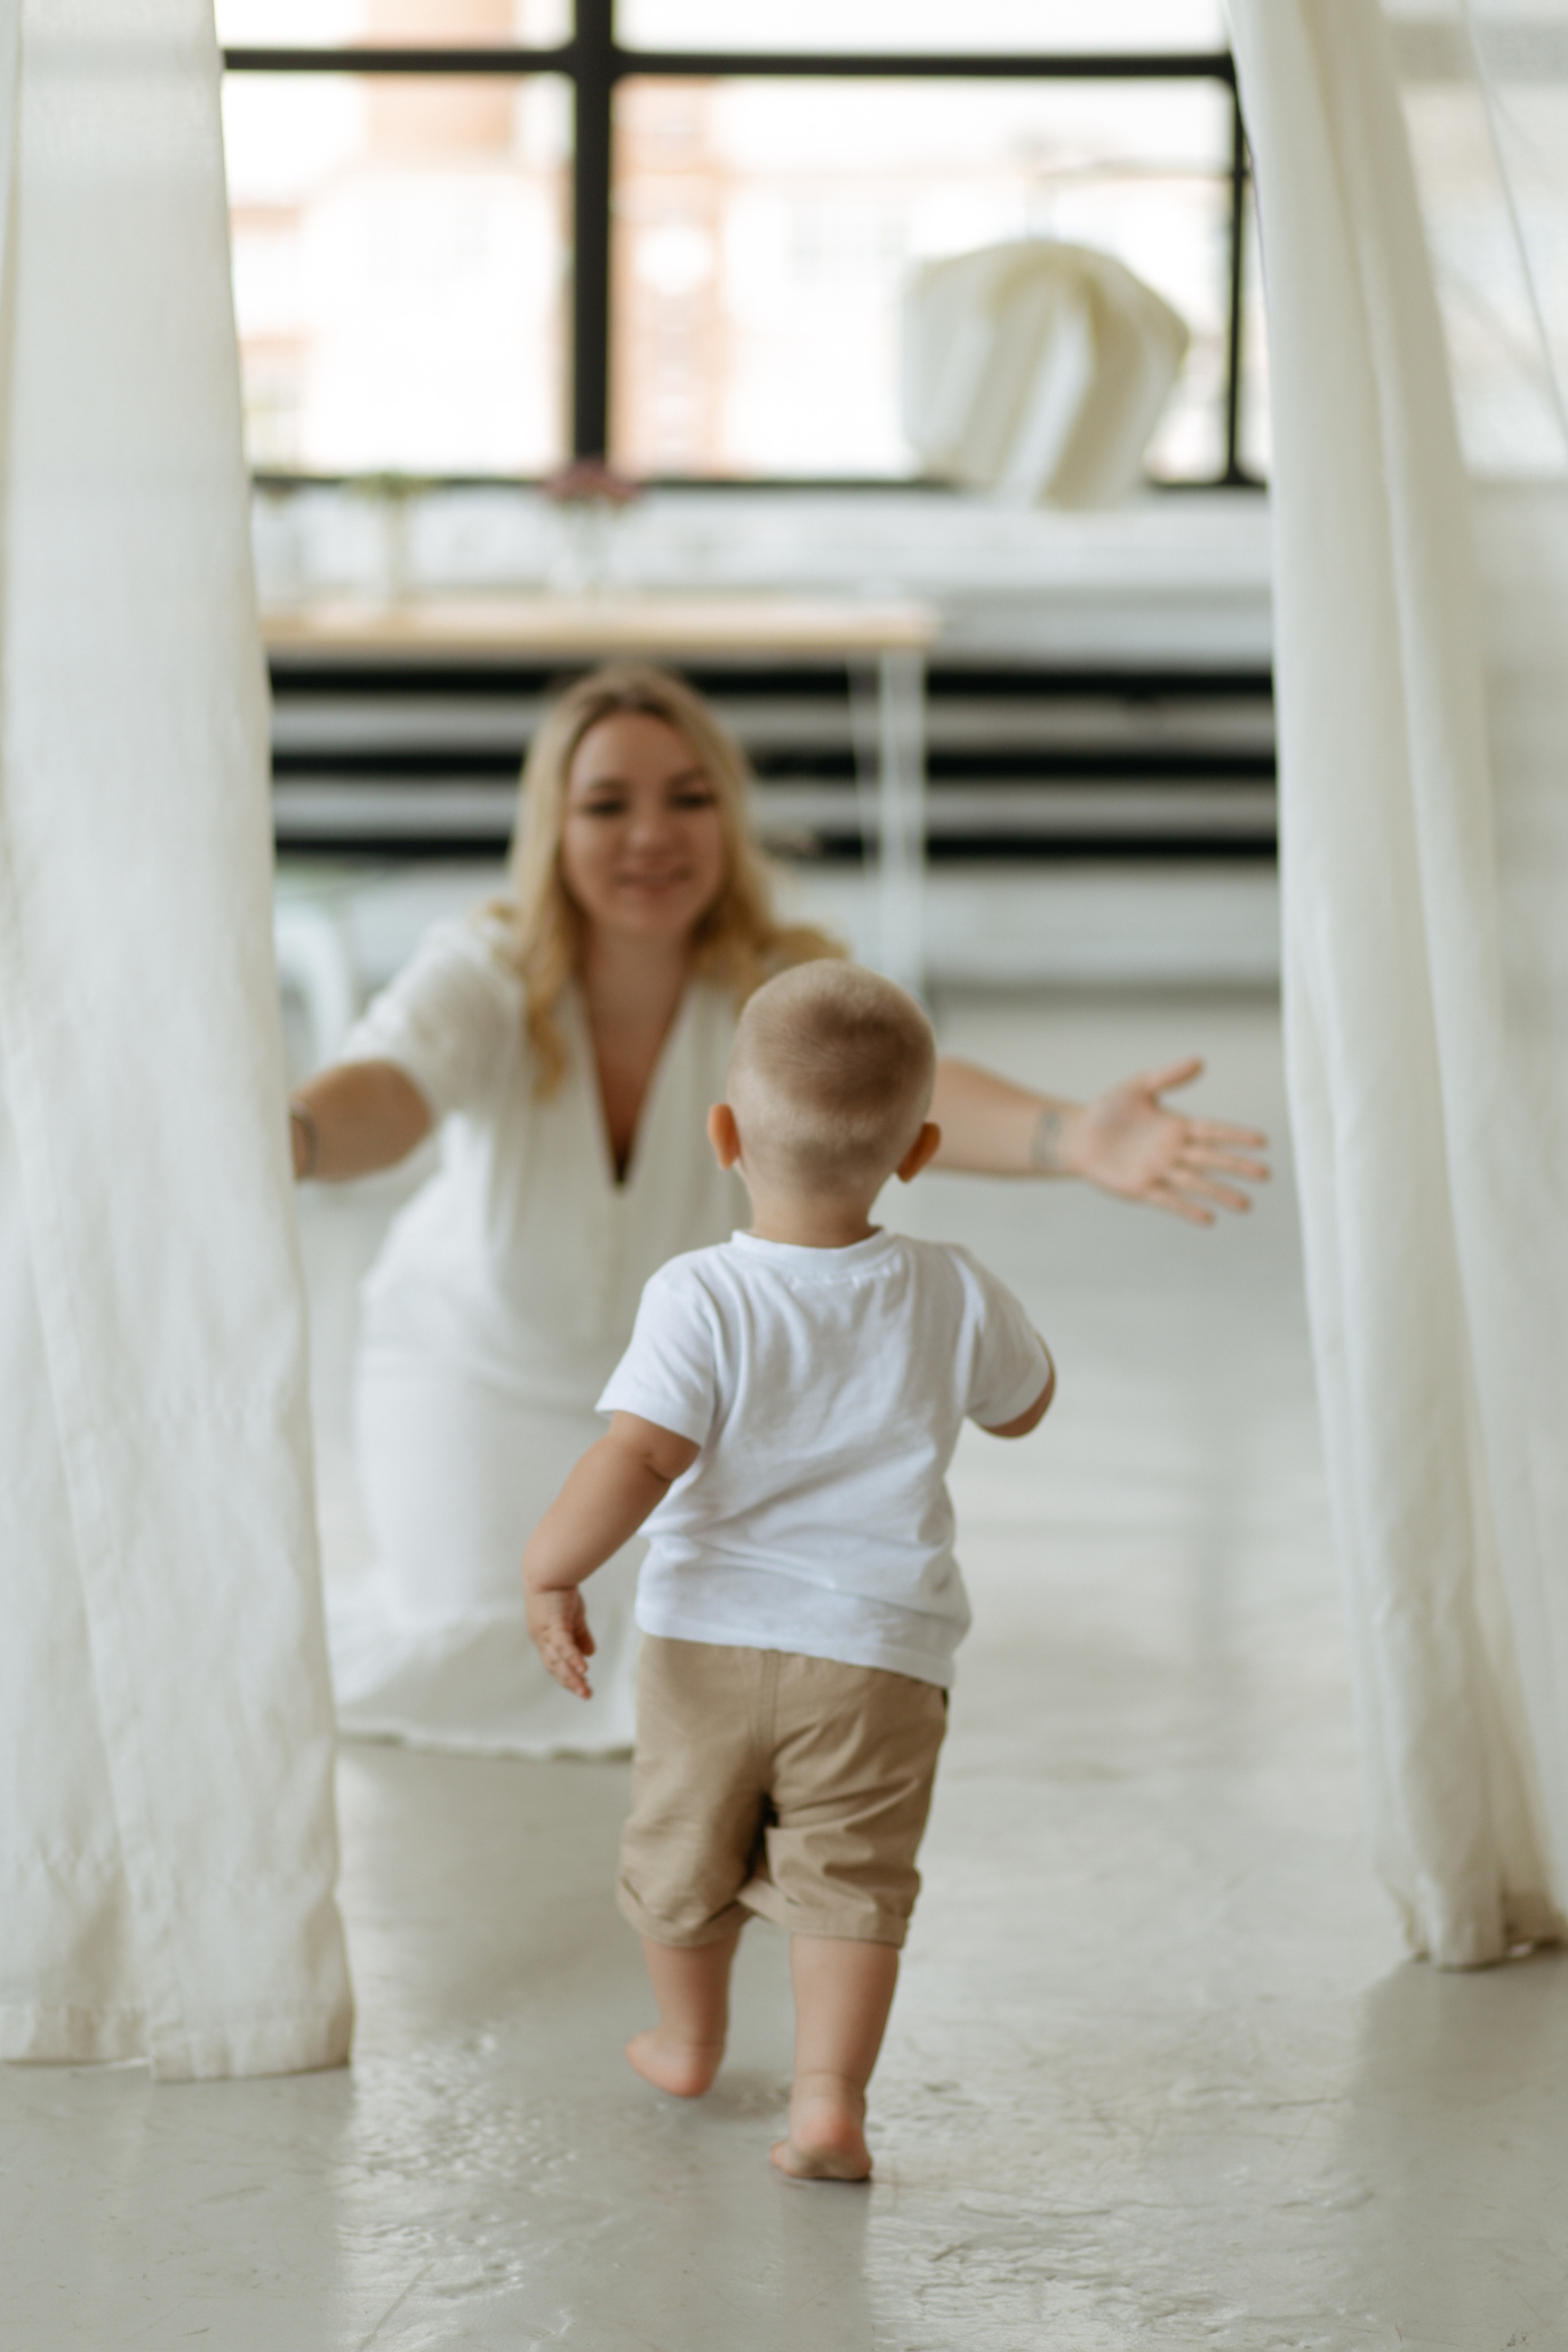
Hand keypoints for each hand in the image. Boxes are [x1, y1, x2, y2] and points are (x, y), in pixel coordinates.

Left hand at [526, 1585, 595, 1698]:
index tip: (582, 1688)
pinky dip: (572, 1658)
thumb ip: (580, 1636)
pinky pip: (563, 1645)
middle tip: (587, 1695)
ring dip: (572, 1677)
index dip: (568, 1676)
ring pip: (558, 1661)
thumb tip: (590, 1654)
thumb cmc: (558, 1591)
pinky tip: (584, 1668)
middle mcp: (542, 1639)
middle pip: (555, 1667)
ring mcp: (546, 1633)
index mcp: (545, 1638)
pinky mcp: (554, 1623)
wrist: (547, 1569)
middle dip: (570, 1683)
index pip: (556, 1663)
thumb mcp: (573, 1618)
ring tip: (585, 1691)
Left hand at [1065, 1058, 1268, 1224]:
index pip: (1214, 1131)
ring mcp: (1160, 1172)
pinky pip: (1169, 1200)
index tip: (1263, 1142)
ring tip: (1246, 1205)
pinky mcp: (1142, 1189)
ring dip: (1220, 1193)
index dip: (1237, 1136)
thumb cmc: (1108, 1110)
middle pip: (1212, 1159)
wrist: (1077, 1136)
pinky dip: (1188, 1209)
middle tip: (1266, 1175)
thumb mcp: (1138, 1086)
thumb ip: (1168, 1076)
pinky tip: (1209, 1218)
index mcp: (1178, 1127)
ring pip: (1196, 1183)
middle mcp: (1174, 1151)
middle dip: (1238, 1167)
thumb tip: (1201, 1060)